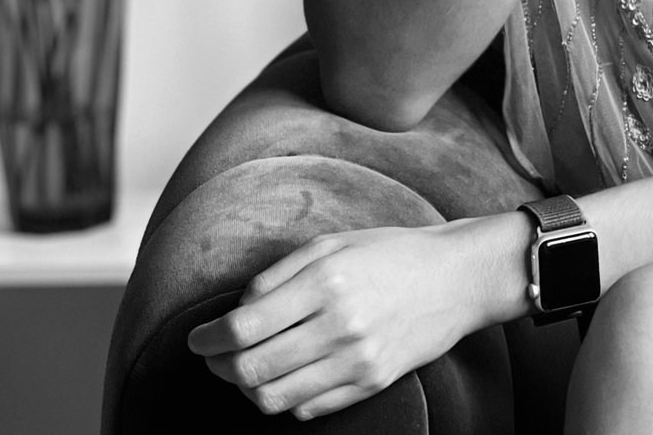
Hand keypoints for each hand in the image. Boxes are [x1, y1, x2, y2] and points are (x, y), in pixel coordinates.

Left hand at [187, 223, 485, 420]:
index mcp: (325, 280)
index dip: (210, 339)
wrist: (454, 278)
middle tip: (213, 358)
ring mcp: (357, 360)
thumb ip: (280, 274)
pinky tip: (284, 377)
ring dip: (247, 389)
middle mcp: (339, 324)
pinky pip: (309, 409)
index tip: (198, 340)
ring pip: (275, 398)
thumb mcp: (333, 243)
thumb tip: (238, 310)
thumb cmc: (390, 252)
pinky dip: (285, 398)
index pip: (245, 326)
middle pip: (253, 369)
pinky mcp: (372, 384)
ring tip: (244, 371)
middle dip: (220, 368)